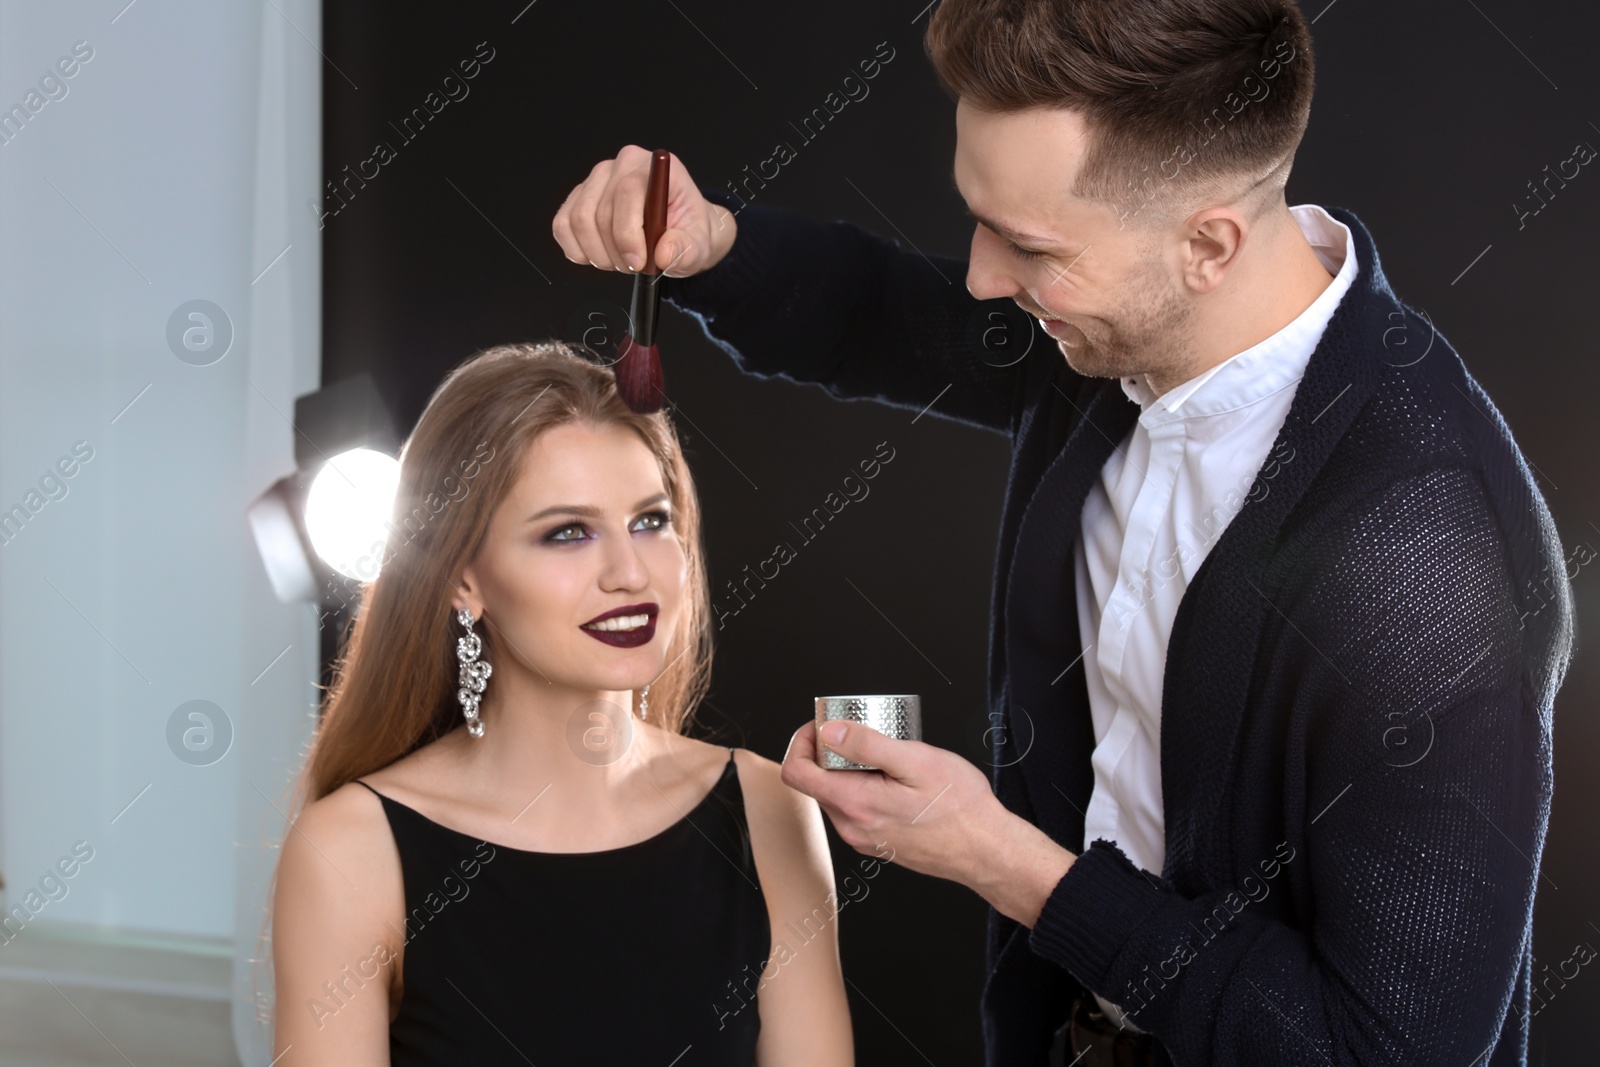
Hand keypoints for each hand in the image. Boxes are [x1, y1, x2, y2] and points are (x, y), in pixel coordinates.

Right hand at [551, 146, 736, 277]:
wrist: (681, 231)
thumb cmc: (689, 231)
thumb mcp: (701, 245)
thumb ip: (687, 249)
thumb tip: (664, 252)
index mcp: (655, 167)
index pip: (627, 192)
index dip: (628, 233)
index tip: (638, 262)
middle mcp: (622, 166)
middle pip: (600, 212)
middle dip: (615, 252)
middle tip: (634, 267)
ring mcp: (596, 180)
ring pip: (578, 221)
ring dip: (597, 254)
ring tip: (620, 262)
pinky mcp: (579, 197)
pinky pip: (562, 225)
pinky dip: (576, 249)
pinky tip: (597, 256)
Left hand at [780, 719, 1077, 924]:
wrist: (987, 850)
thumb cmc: (960, 809)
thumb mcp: (915, 761)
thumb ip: (867, 745)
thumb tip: (828, 731)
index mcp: (854, 803)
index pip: (796, 772)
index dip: (802, 741)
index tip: (823, 726)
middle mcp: (852, 826)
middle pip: (816, 781)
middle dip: (833, 751)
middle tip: (866, 733)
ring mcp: (864, 838)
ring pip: (837, 795)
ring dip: (851, 770)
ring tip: (888, 757)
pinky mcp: (877, 842)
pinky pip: (857, 809)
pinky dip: (866, 787)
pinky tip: (898, 780)